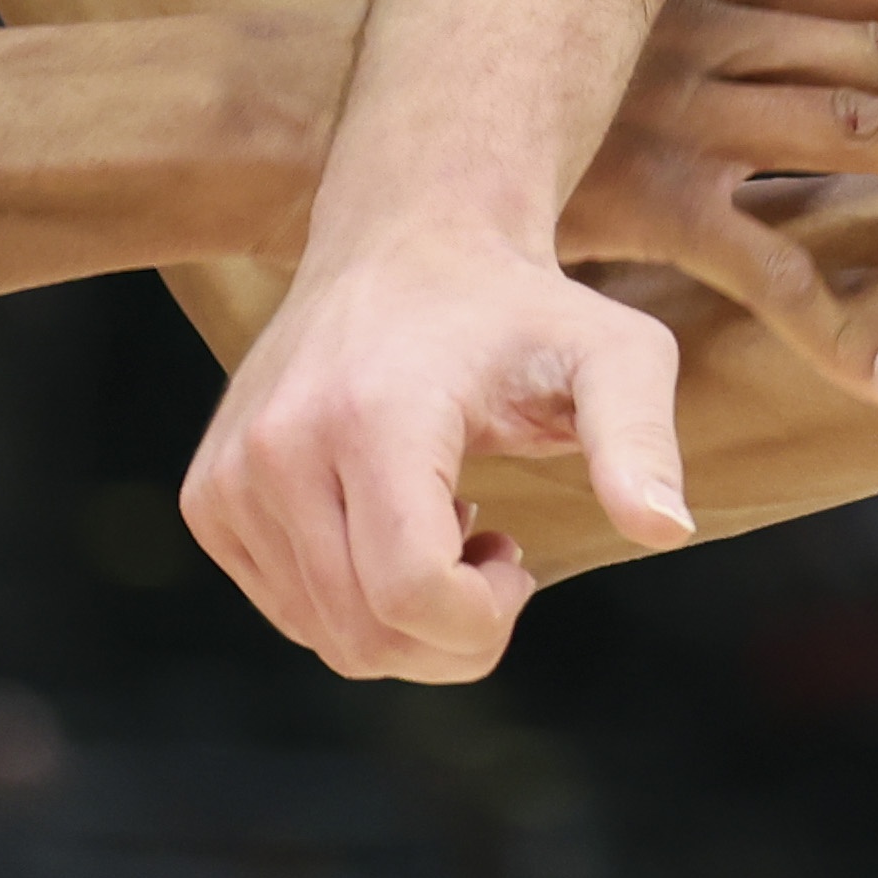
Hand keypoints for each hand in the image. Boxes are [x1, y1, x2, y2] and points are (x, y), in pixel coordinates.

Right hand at [187, 226, 709, 680]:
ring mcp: (229, 477)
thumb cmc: (524, 308)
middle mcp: (280, 447)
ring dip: (406, 615)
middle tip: (495, 550)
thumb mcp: (615, 353)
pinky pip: (288, 612)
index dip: (485, 619)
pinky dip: (351, 598)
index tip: (518, 556)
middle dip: (454, 633)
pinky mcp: (209, 498)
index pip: (413, 595)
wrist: (406, 239)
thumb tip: (668, 530)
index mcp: (373, 414)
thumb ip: (640, 440)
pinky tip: (392, 520)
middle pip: (368, 635)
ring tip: (446, 520)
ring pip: (326, 637)